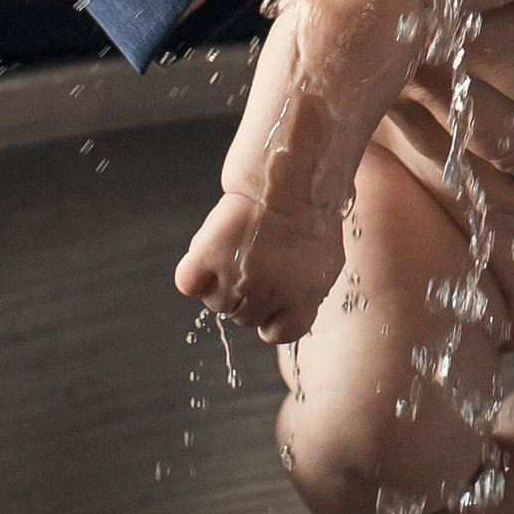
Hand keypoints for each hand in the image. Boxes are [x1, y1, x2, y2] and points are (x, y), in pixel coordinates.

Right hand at [176, 191, 344, 344]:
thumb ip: (306, 294)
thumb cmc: (310, 216)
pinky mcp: (208, 257)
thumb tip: (288, 315)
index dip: (271, 319)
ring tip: (236, 251)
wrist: (290, 179)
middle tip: (253, 263)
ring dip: (221, 283)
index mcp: (303, 299)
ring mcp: (236, 278)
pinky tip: (210, 252)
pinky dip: (194, 272)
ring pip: (215, 303)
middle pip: (242, 318)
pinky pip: (188, 283)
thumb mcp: (324, 262)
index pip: (279, 335)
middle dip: (247, 296)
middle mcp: (268, 295)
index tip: (271, 302)